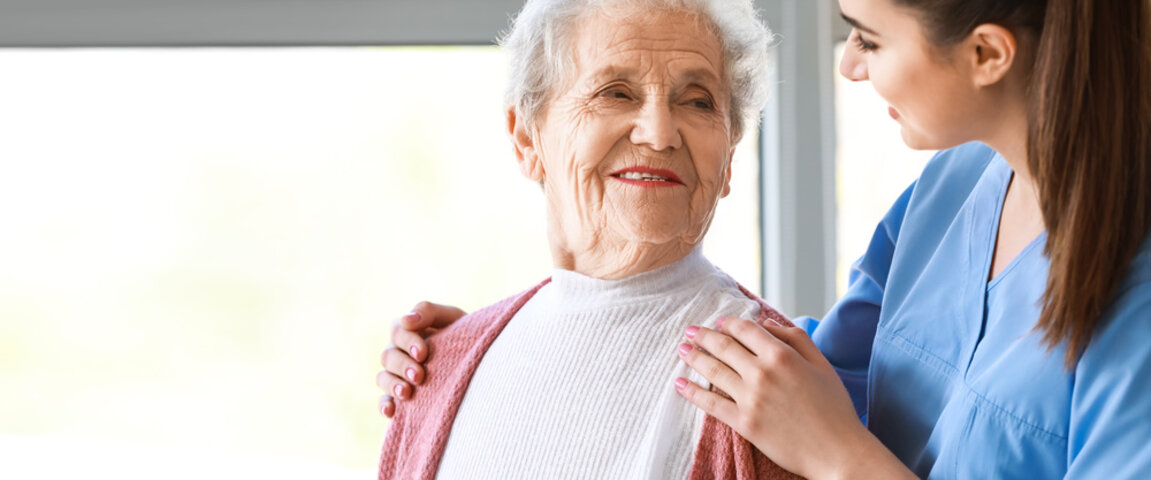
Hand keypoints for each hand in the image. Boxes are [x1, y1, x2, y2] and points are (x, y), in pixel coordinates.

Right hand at [377, 301, 466, 417]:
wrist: (484, 362)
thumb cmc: (466, 335)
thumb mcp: (453, 318)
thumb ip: (429, 312)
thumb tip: (407, 319)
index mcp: (410, 330)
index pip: (397, 331)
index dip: (406, 341)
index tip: (422, 353)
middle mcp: (401, 352)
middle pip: (388, 355)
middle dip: (402, 366)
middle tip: (419, 376)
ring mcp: (399, 375)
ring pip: (383, 377)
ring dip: (392, 384)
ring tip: (407, 393)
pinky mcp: (401, 396)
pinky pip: (384, 400)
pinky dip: (385, 404)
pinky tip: (391, 411)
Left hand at [676, 317, 913, 479]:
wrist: (837, 451)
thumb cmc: (834, 407)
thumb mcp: (822, 364)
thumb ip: (795, 337)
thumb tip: (766, 321)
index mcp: (782, 355)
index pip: (745, 330)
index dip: (729, 324)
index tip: (719, 323)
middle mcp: (762, 373)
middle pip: (724, 346)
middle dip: (703, 335)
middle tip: (690, 331)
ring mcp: (751, 398)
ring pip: (713, 371)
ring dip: (693, 357)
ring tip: (682, 350)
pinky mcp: (744, 423)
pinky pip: (710, 404)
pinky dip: (691, 392)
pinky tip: (679, 384)